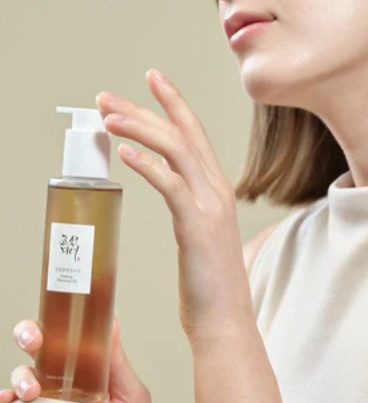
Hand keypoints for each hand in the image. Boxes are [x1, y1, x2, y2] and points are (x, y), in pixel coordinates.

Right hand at [0, 317, 156, 402]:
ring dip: (20, 378)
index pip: (62, 337)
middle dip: (28, 337)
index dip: (51, 323)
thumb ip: (118, 361)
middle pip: (36, 351)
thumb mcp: (131, 395)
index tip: (51, 320)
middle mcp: (62, 383)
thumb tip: (112, 320)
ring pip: (21, 378)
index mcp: (84, 368)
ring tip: (31, 393)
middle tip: (34, 343)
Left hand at [96, 69, 253, 342]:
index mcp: (217, 190)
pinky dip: (147, 164)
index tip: (153, 80)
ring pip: (175, 150)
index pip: (194, 135)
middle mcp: (217, 190)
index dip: (173, 103)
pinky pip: (170, 184)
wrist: (226, 322)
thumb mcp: (204, 237)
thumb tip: (178, 198)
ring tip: (107, 116)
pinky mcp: (196, 226)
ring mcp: (210, 206)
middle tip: (107, 97)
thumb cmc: (209, 287)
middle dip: (145, 107)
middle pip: (182, 133)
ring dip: (139, 128)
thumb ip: (194, 211)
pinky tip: (124, 152)